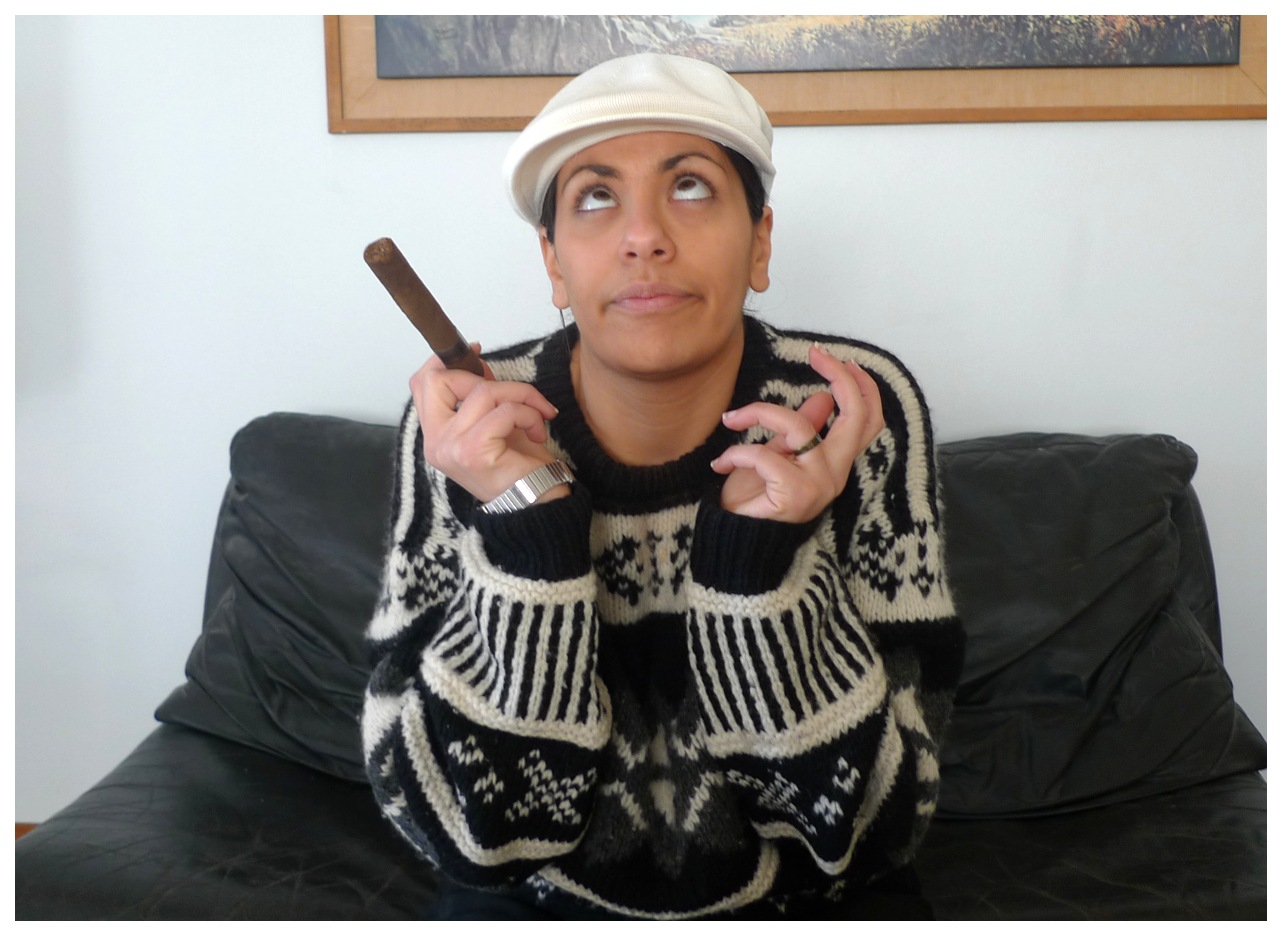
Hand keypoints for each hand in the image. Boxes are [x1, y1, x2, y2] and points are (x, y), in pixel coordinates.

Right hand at [409, 344, 561, 502]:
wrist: (538, 503)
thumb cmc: (519, 466)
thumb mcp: (495, 422)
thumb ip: (479, 396)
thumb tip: (476, 360)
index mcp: (436, 435)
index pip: (420, 385)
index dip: (444, 361)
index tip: (475, 352)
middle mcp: (436, 443)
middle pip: (439, 380)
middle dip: (485, 378)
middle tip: (514, 397)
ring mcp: (450, 448)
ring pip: (483, 392)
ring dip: (520, 396)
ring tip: (537, 416)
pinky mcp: (473, 452)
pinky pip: (504, 410)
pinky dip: (528, 413)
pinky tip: (538, 432)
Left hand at [711, 343, 884, 521]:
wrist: (737, 542)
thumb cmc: (757, 498)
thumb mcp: (781, 455)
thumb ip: (804, 429)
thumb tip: (824, 397)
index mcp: (836, 462)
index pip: (868, 421)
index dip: (861, 386)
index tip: (835, 359)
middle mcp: (836, 473)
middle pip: (857, 416)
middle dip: (841, 377)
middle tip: (816, 355)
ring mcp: (819, 486)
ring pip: (799, 427)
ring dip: (758, 413)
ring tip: (732, 419)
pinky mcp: (795, 497)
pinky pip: (766, 456)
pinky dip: (737, 453)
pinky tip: (722, 462)